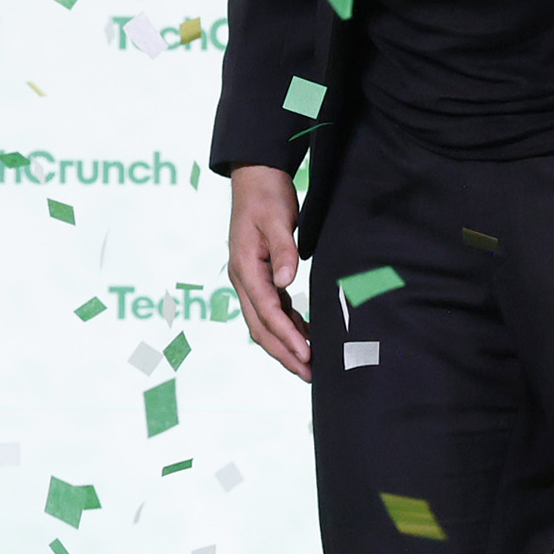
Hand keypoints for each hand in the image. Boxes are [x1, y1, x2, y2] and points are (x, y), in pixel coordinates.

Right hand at [225, 163, 309, 379]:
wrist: (255, 178)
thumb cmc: (266, 196)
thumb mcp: (277, 219)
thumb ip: (283, 251)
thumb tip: (286, 282)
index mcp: (244, 267)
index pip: (266, 311)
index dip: (287, 336)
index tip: (307, 355)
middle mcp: (243, 278)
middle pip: (259, 327)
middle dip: (283, 353)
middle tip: (309, 374)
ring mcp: (250, 279)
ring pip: (264, 323)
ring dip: (284, 344)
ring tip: (310, 365)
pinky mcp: (261, 276)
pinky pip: (272, 310)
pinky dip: (287, 326)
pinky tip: (306, 335)